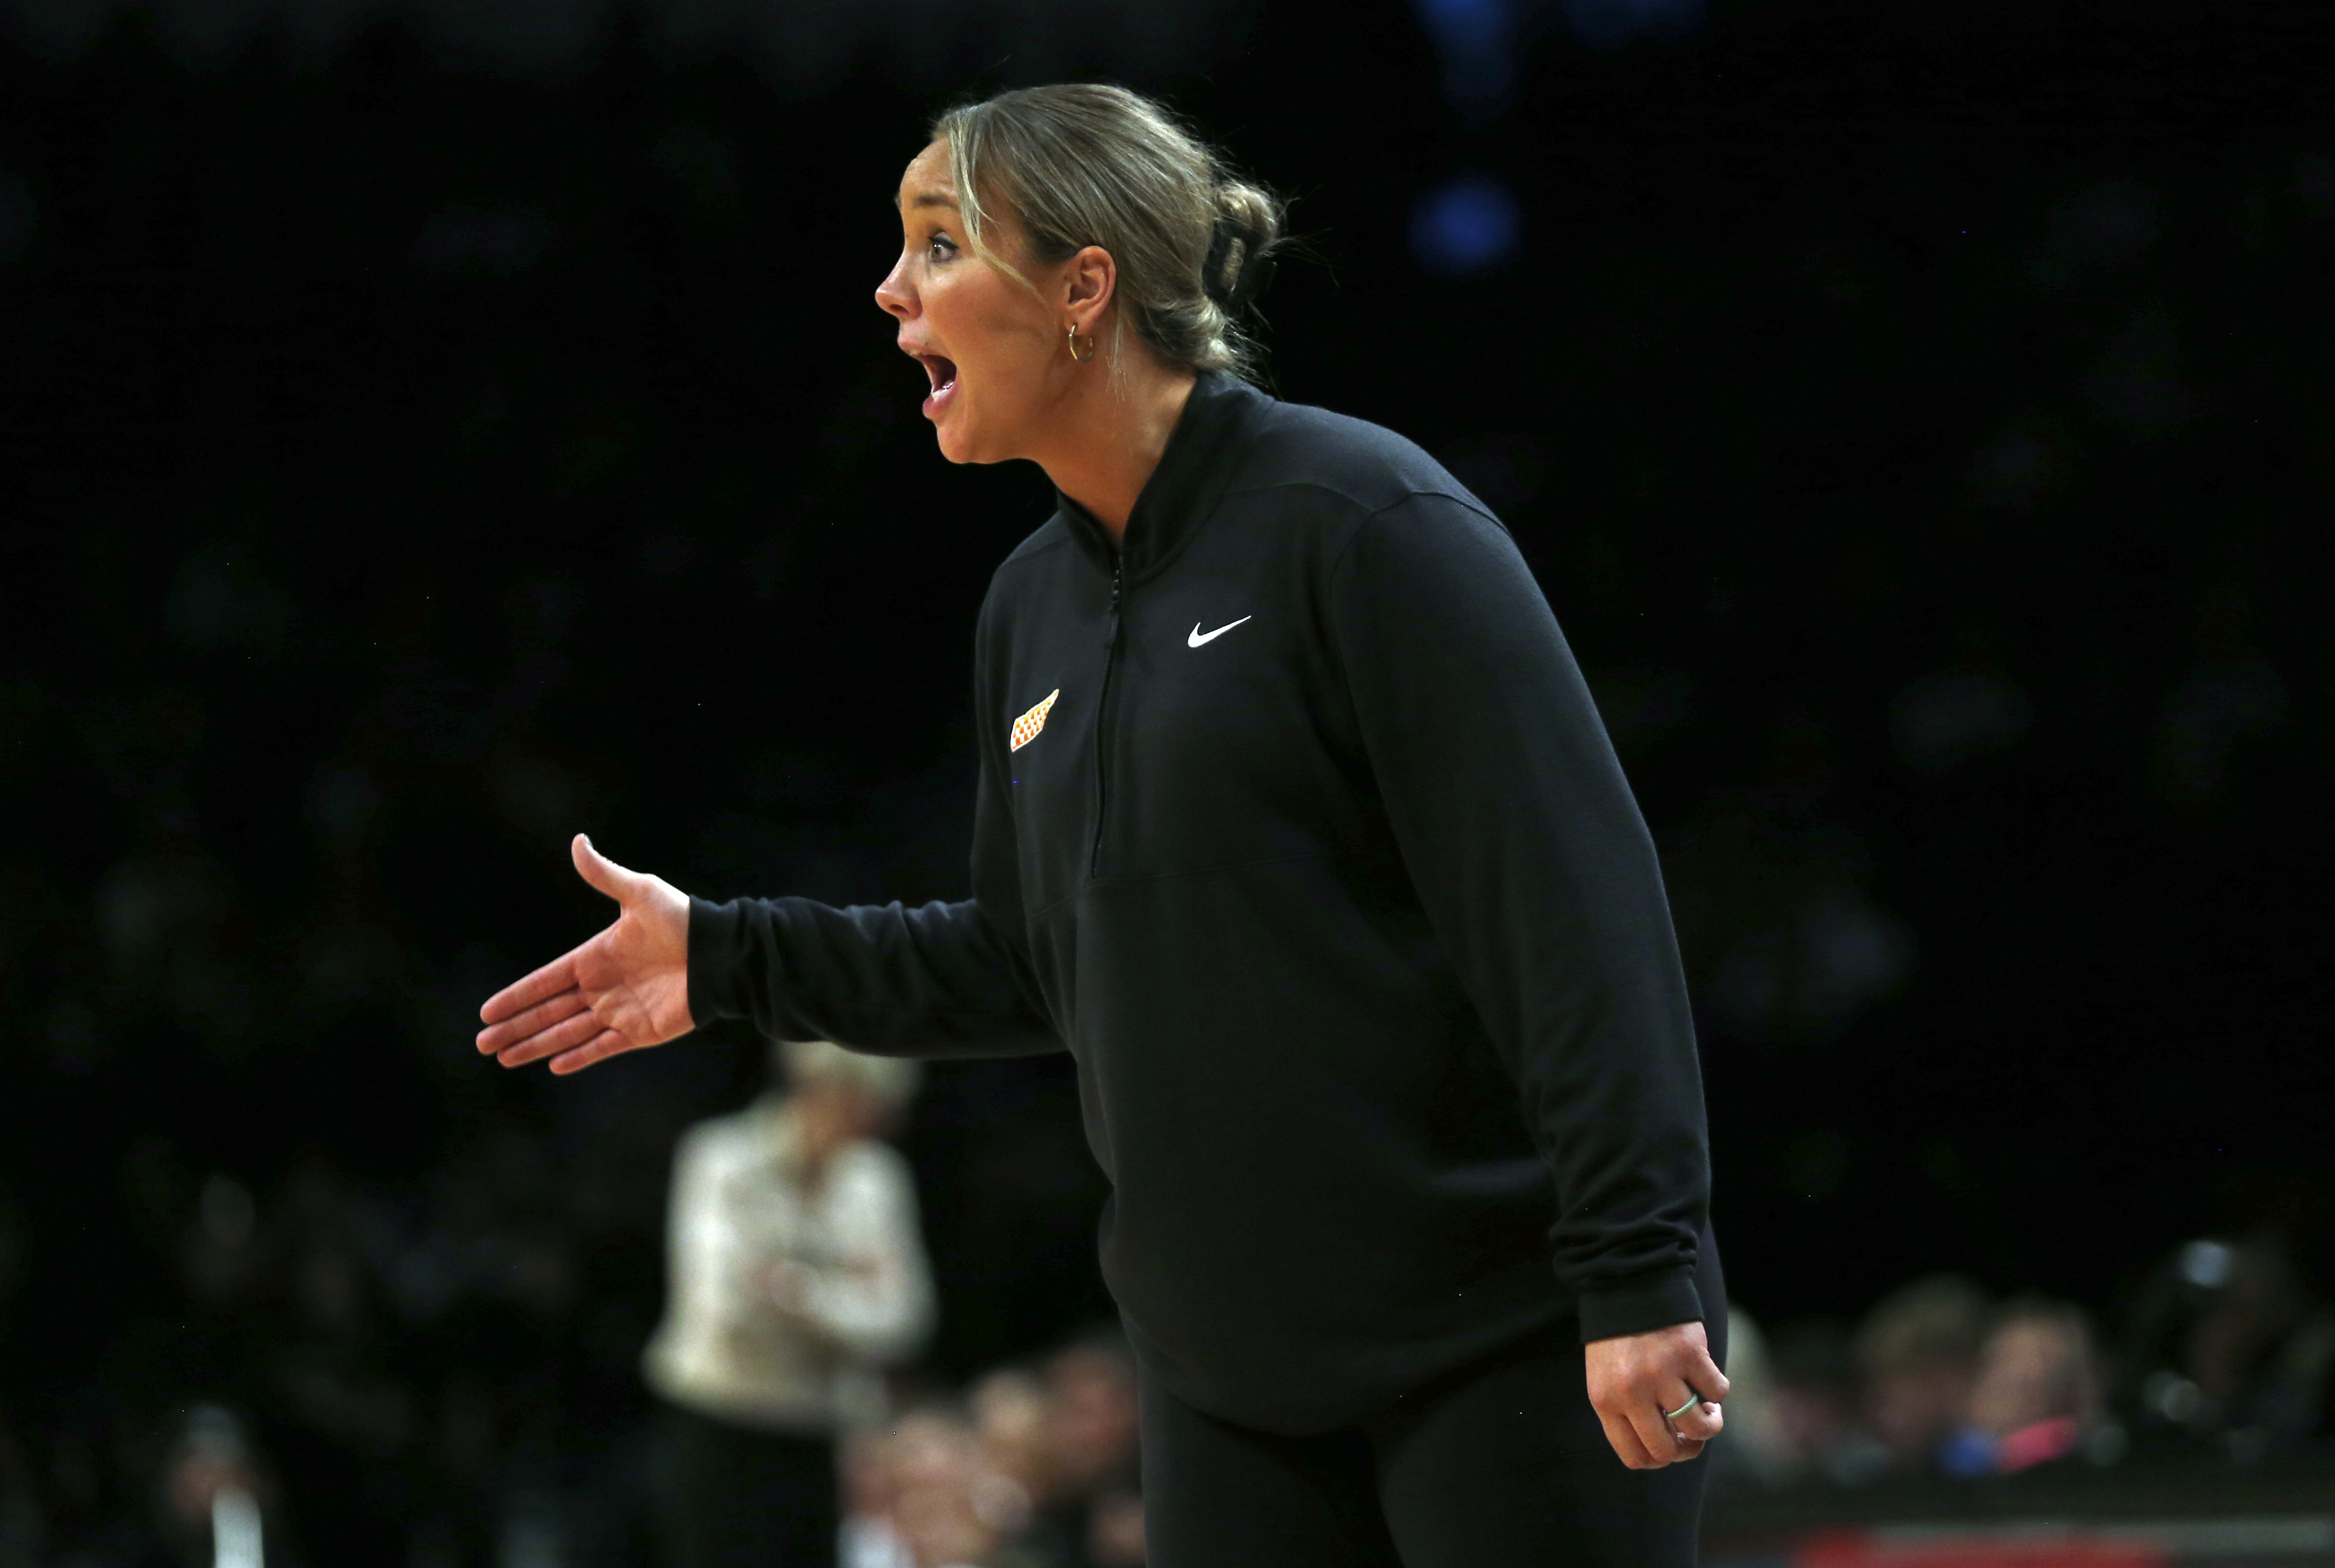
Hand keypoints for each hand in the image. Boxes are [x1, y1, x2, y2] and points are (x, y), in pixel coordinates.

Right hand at [476, 834, 692, 1074]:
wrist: (721, 953)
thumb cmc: (682, 920)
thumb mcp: (640, 893)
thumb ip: (605, 874)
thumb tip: (577, 841)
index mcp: (596, 956)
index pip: (546, 980)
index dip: (517, 996)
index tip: (487, 1011)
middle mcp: (602, 986)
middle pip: (550, 1011)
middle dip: (516, 1027)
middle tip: (482, 1043)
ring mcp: (620, 1010)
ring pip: (568, 1032)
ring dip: (537, 1045)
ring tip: (504, 1057)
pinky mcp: (640, 1031)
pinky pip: (602, 1047)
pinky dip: (579, 1057)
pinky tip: (553, 1065)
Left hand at [1584, 1320, 1728, 1468]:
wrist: (1627, 1284)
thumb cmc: (1618, 1337)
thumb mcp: (1606, 1377)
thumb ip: (1627, 1412)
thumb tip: (1669, 1448)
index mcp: (1606, 1401)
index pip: (1635, 1457)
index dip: (1659, 1459)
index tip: (1670, 1444)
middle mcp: (1631, 1392)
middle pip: (1667, 1450)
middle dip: (1687, 1448)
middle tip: (1692, 1432)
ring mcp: (1661, 1373)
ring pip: (1699, 1426)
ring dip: (1711, 1423)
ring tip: (1710, 1410)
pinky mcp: (1689, 1354)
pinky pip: (1717, 1392)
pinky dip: (1718, 1391)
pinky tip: (1707, 1377)